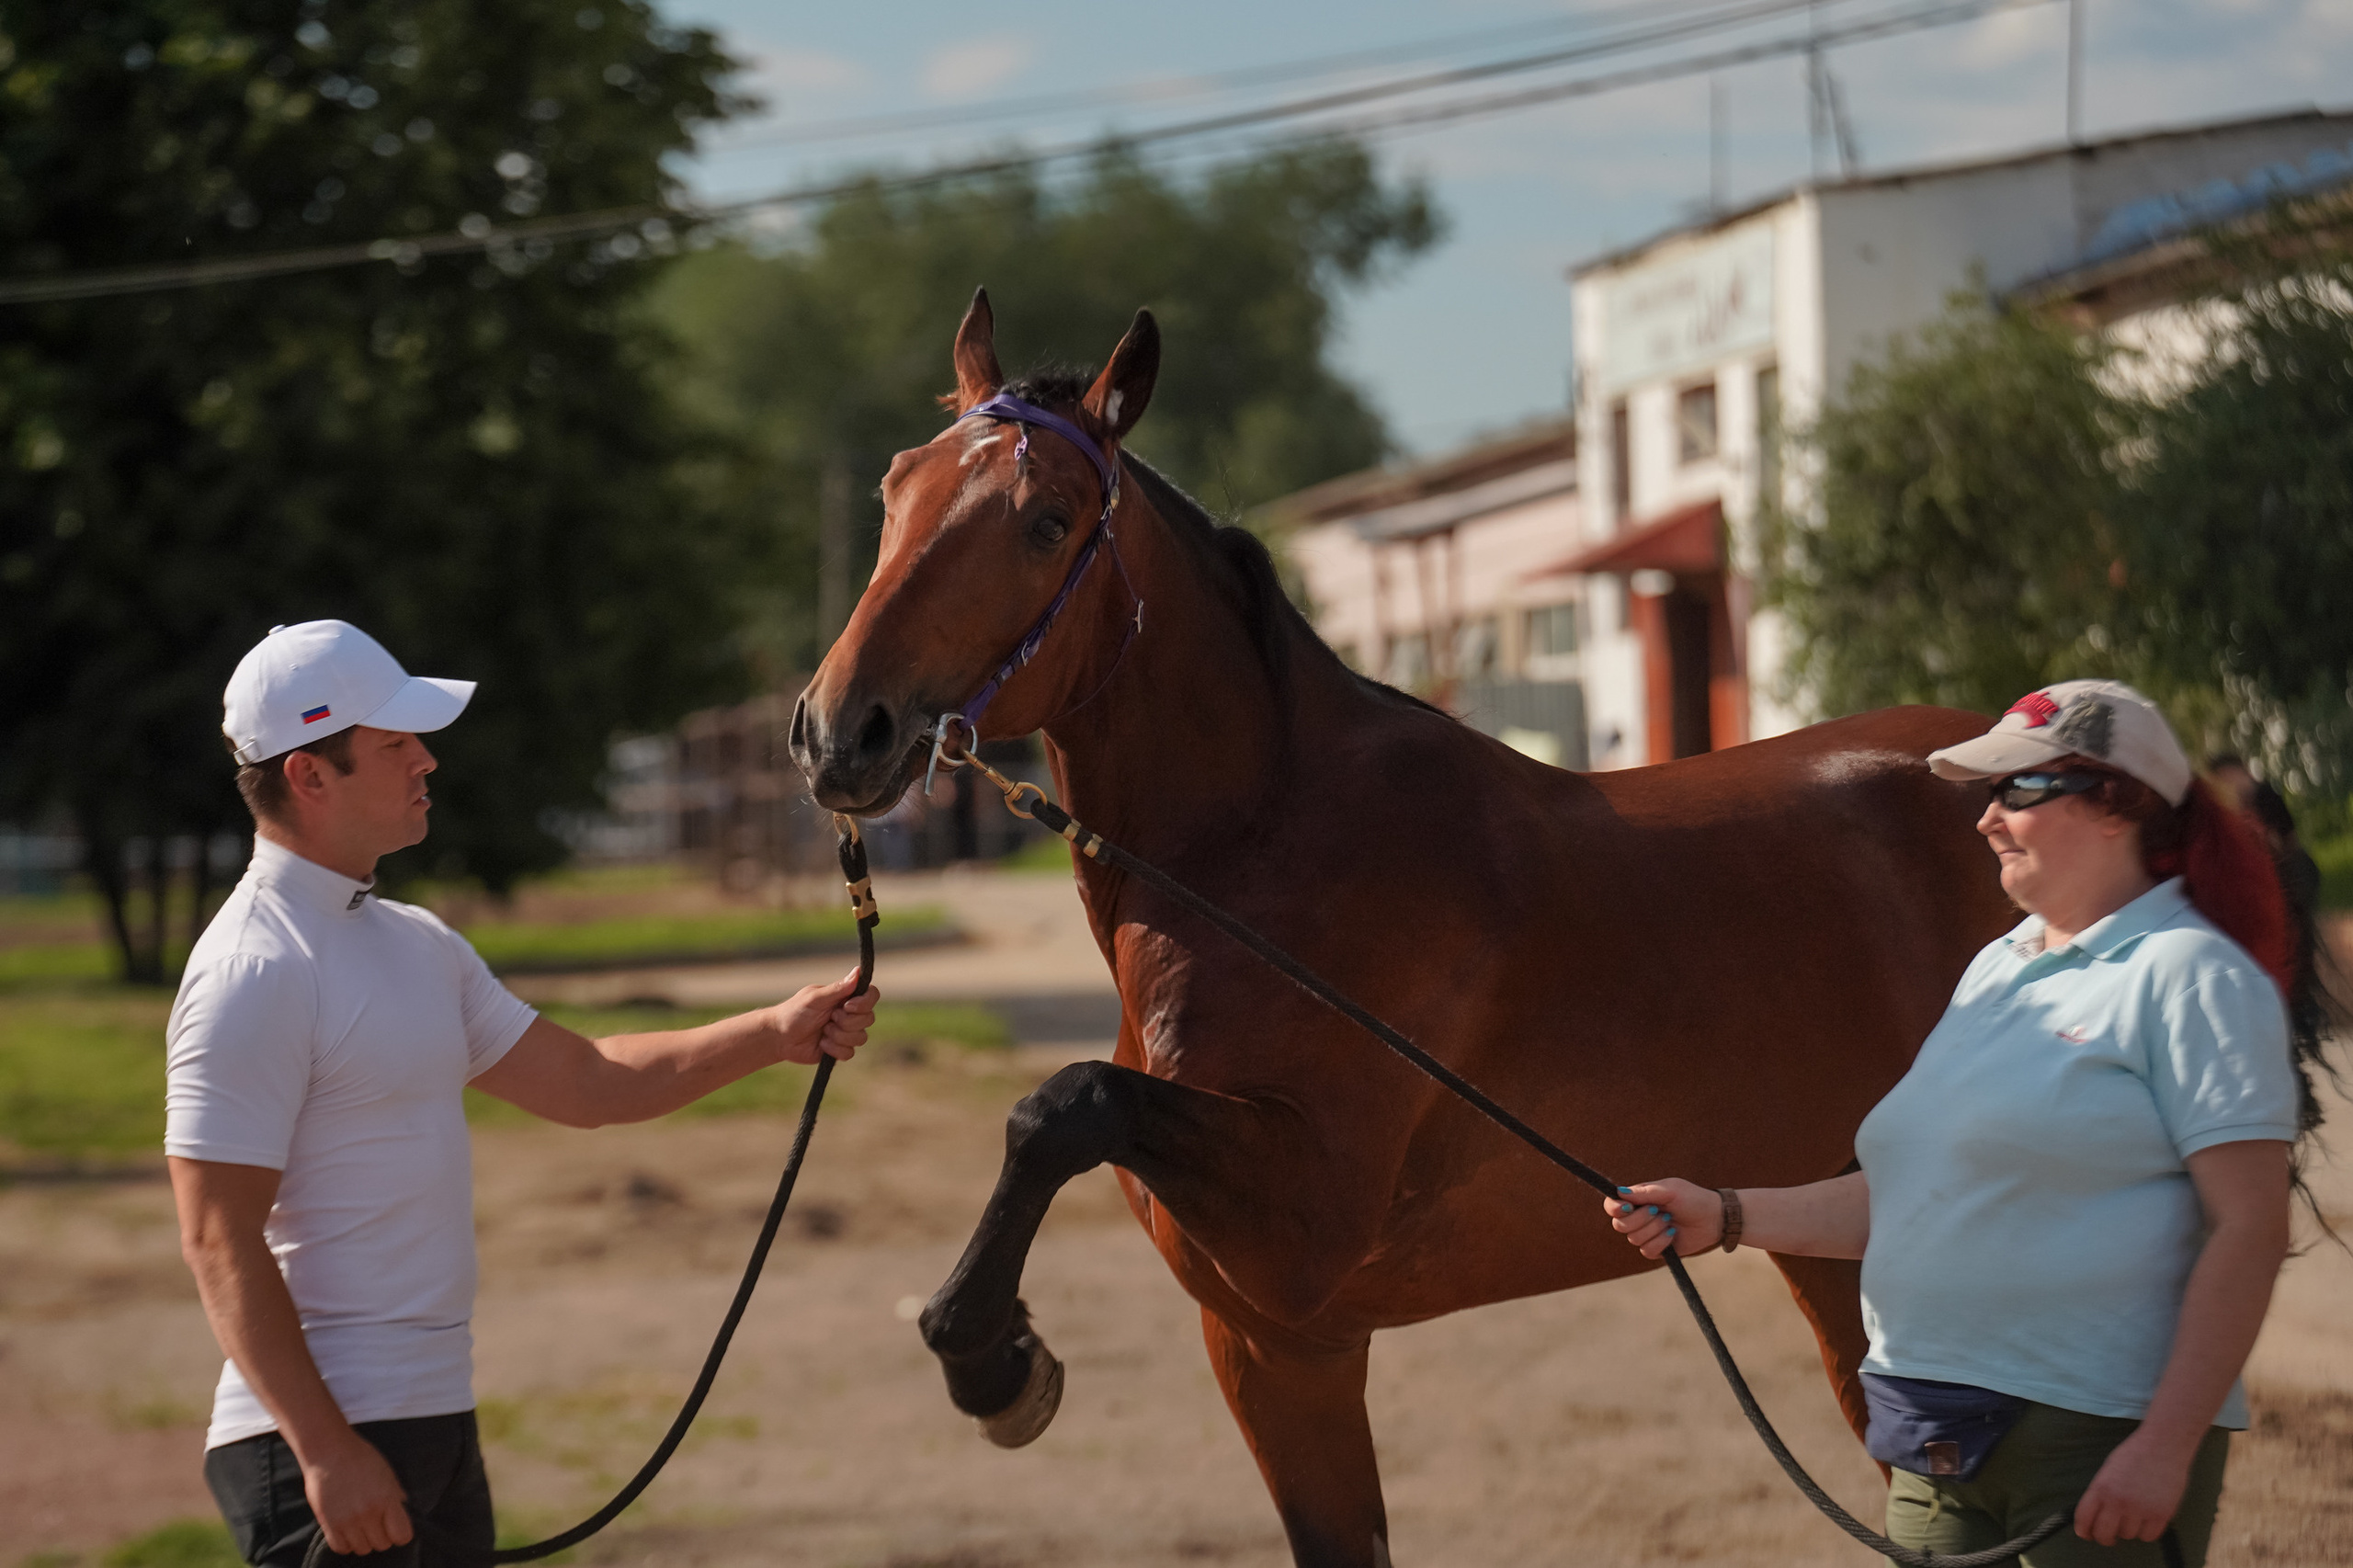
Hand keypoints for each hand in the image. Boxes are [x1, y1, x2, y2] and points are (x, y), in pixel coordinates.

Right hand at [301, 1427, 410, 1554]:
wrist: (330, 1451)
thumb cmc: (361, 1458)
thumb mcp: (387, 1474)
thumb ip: (396, 1496)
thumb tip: (403, 1512)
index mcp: (387, 1499)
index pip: (402, 1535)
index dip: (401, 1534)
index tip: (396, 1528)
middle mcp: (369, 1513)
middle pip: (382, 1544)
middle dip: (383, 1536)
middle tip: (377, 1525)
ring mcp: (348, 1520)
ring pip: (362, 1549)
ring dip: (364, 1541)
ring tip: (361, 1526)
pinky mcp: (328, 1523)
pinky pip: (341, 1548)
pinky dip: (346, 1544)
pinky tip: (348, 1532)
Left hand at [765, 969, 879, 1064]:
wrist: (780, 1037)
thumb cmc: (794, 1012)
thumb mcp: (815, 998)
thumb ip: (838, 988)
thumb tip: (858, 971)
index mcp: (845, 998)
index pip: (871, 995)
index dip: (865, 1003)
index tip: (847, 1006)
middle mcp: (849, 1014)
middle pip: (869, 1018)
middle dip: (847, 1022)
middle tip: (829, 1019)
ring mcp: (846, 1032)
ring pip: (861, 1038)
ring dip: (839, 1036)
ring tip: (823, 1032)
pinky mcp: (840, 1049)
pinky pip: (850, 1053)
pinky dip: (834, 1049)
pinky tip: (821, 1044)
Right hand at [1600, 1179, 1721, 1257]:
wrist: (1714, 1218)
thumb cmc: (1693, 1198)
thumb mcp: (1670, 1189)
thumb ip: (1644, 1192)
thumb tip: (1619, 1192)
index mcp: (1638, 1200)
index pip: (1612, 1206)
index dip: (1614, 1208)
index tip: (1627, 1207)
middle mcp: (1638, 1218)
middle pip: (1619, 1225)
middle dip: (1640, 1219)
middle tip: (1658, 1211)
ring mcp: (1647, 1234)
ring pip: (1634, 1239)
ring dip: (1654, 1229)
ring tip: (1670, 1221)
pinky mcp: (1657, 1249)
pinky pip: (1647, 1251)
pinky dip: (1661, 1242)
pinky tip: (1672, 1234)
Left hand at [2074, 1428, 2192, 1545]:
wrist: (2163, 1445)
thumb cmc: (2134, 1454)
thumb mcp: (2107, 1470)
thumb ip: (2100, 1493)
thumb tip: (2095, 1516)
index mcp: (2100, 1488)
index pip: (2084, 1518)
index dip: (2084, 1531)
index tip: (2086, 1534)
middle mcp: (2118, 1501)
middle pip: (2104, 1534)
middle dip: (2104, 1537)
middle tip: (2109, 1536)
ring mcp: (2140, 1509)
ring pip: (2128, 1535)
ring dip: (2128, 1530)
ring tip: (2133, 1516)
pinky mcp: (2161, 1514)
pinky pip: (2149, 1536)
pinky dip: (2146, 1532)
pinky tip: (2146, 1521)